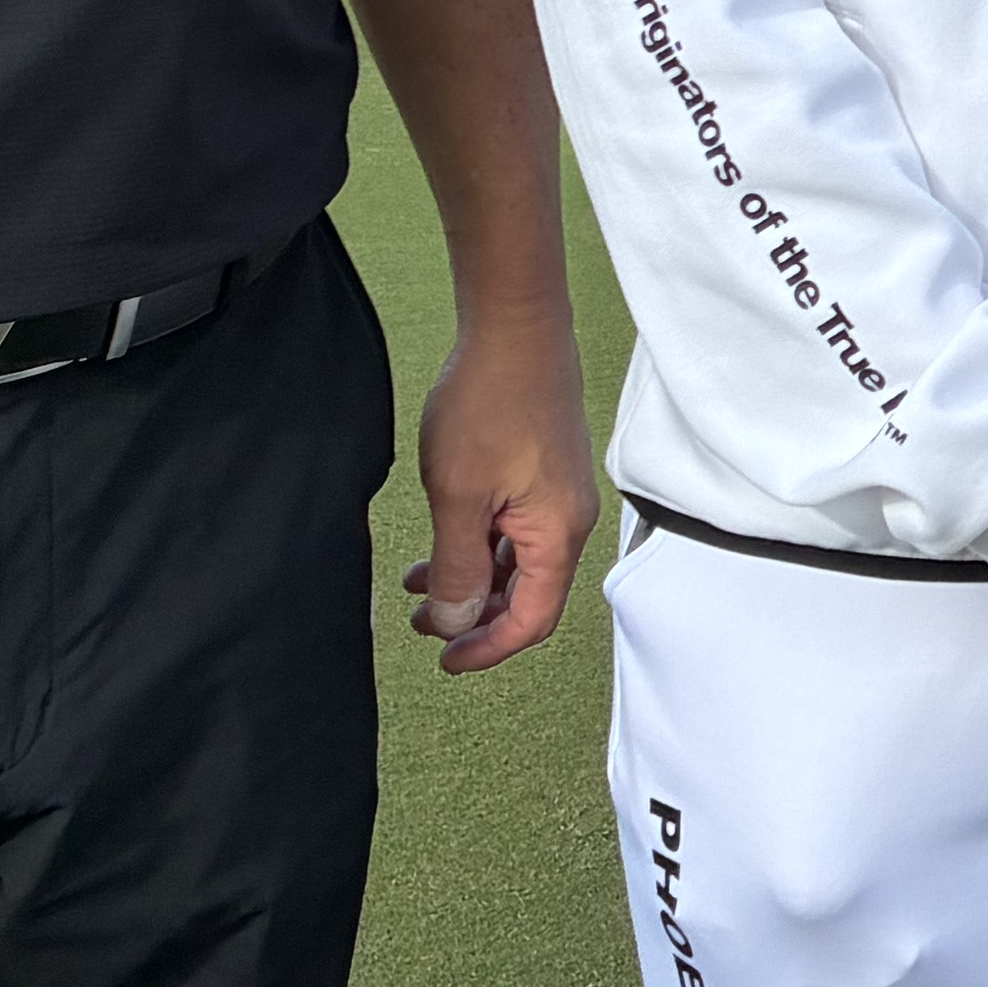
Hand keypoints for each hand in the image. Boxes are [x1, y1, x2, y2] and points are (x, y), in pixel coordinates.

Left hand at [399, 294, 598, 674]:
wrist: (515, 327)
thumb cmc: (491, 401)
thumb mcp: (458, 496)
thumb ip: (458, 567)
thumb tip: (457, 620)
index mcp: (557, 533)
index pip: (532, 619)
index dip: (488, 649)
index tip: (445, 659)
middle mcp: (568, 519)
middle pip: (529, 596)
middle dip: (475, 617)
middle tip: (423, 624)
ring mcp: (558, 495)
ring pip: (518, 562)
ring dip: (472, 581)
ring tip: (419, 585)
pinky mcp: (544, 472)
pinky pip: (516, 531)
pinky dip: (480, 547)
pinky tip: (442, 541)